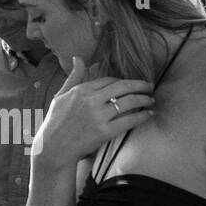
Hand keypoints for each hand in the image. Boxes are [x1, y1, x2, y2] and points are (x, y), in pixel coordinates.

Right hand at [31, 57, 154, 167]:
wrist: (53, 148)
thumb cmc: (55, 122)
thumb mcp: (60, 95)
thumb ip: (73, 77)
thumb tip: (78, 58)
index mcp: (80, 90)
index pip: (109, 80)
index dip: (123, 81)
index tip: (131, 84)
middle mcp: (91, 100)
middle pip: (122, 87)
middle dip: (140, 85)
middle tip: (149, 87)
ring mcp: (98, 116)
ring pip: (128, 103)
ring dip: (144, 100)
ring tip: (151, 100)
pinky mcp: (104, 132)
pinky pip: (129, 120)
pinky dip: (142, 116)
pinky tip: (149, 114)